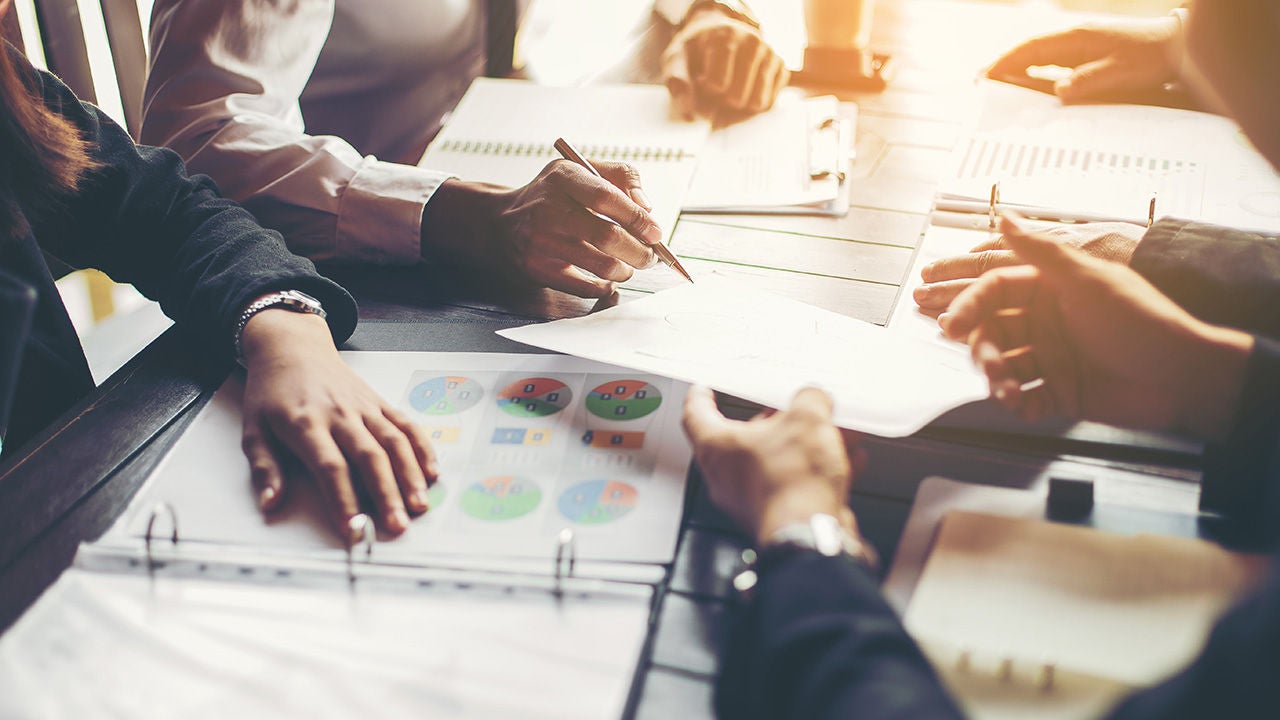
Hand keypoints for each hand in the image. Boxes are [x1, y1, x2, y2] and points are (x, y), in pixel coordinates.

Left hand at [238, 310, 438, 542]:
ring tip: (419, 505)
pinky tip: (431, 472)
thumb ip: (264, 468)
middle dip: (386, 494)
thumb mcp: (253, 428)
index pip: (330, 467)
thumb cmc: (273, 391)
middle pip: (369, 457)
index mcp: (306, 423)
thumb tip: (270, 502)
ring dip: (410, 475)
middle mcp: (340, 414)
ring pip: (393, 442)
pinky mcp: (379, 402)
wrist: (293, 348)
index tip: (352, 527)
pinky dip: (422, 448)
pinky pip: (406, 425)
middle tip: (397, 525)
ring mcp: (364, 407)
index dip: (344, 499)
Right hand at [422, 161, 661, 297]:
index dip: (637, 217)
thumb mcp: (578, 170)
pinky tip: (607, 279)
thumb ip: (619, 177)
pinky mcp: (537, 269)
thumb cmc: (550, 195)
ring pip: (600, 265)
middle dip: (639, 251)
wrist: (499, 223)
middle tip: (650, 257)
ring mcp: (540, 241)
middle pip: (607, 236)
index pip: (606, 197)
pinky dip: (604, 286)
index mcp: (562, 178)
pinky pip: (583, 287)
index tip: (656, 232)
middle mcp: (547, 208)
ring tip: (629, 266)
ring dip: (625, 270)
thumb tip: (647, 207)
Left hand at [662, 6, 788, 117]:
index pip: (718, 85)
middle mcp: (753, 42)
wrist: (718, 33)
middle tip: (716, 87)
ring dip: (739, 105)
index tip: (702, 79)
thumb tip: (689, 110)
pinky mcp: (781, 68)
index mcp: (726, 37)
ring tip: (729, 88)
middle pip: (738, 98)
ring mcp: (770, 54)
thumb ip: (677, 80)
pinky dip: (753, 102)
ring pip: (757, 103)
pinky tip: (744, 88)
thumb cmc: (696, 50)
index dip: (706, 90)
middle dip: (723, 100)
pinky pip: (769, 103)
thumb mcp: (677, 58)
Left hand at [681, 385, 864, 544]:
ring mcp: (750, 499)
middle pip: (746, 438)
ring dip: (806, 445)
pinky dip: (818, 471)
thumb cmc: (791, 482)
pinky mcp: (777, 516)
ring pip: (777, 461)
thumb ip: (810, 400)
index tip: (704, 389)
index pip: (696, 415)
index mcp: (717, 447)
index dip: (701, 397)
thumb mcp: (806, 420)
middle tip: (795, 408)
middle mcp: (727, 476)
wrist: (809, 533)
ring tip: (834, 433)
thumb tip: (815, 399)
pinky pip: (795, 485)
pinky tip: (847, 461)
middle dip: (776, 421)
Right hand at [940, 214, 1251, 438]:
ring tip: (1008, 390)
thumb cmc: (1142, 320)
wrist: (1184, 375)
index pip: (995, 292)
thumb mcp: (1087, 279)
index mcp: (1051, 290)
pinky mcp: (1063, 393)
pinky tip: (1022, 404)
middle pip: (993, 332)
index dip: (971, 306)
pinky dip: (1020, 403)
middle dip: (983, 350)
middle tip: (988, 365)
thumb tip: (1005, 216)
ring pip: (1005, 367)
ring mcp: (1054, 358)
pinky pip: (1027, 398)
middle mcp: (1048, 322)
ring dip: (999, 379)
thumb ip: (1041, 249)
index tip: (954, 325)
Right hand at [986, 16, 1182, 103]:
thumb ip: (1088, 81)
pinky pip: (1053, 61)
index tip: (987, 74)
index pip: (1033, 48)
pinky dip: (1035, 70)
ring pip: (1039, 55)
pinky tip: (1027, 80)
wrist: (1176, 47)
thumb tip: (1059, 92)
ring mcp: (1080, 45)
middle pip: (1030, 50)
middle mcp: (1075, 38)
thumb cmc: (1152, 57)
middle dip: (1004, 64)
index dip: (1007, 61)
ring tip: (996, 82)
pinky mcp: (1087, 53)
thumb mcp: (1121, 72)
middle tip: (981, 80)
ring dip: (1017, 67)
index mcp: (1078, 39)